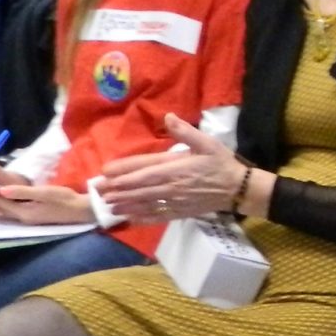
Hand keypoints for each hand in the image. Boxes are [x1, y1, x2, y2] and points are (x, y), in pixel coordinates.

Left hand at [0, 183, 96, 225]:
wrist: (82, 210)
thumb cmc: (65, 200)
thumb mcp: (44, 193)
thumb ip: (22, 191)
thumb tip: (0, 190)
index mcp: (23, 212)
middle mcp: (22, 217)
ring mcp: (27, 218)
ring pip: (4, 210)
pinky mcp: (32, 216)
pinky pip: (11, 210)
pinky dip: (2, 204)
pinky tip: (0, 199)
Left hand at [96, 115, 246, 222]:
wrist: (238, 188)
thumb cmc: (221, 163)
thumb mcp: (207, 142)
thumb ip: (186, 131)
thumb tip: (169, 116)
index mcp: (176, 166)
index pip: (145, 169)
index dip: (124, 170)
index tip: (105, 172)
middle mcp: (172, 185)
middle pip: (139, 188)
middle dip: (117, 189)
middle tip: (97, 191)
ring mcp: (175, 201)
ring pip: (145, 203)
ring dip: (125, 204)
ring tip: (107, 205)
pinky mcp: (180, 212)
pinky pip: (158, 216)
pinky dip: (142, 218)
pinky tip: (129, 218)